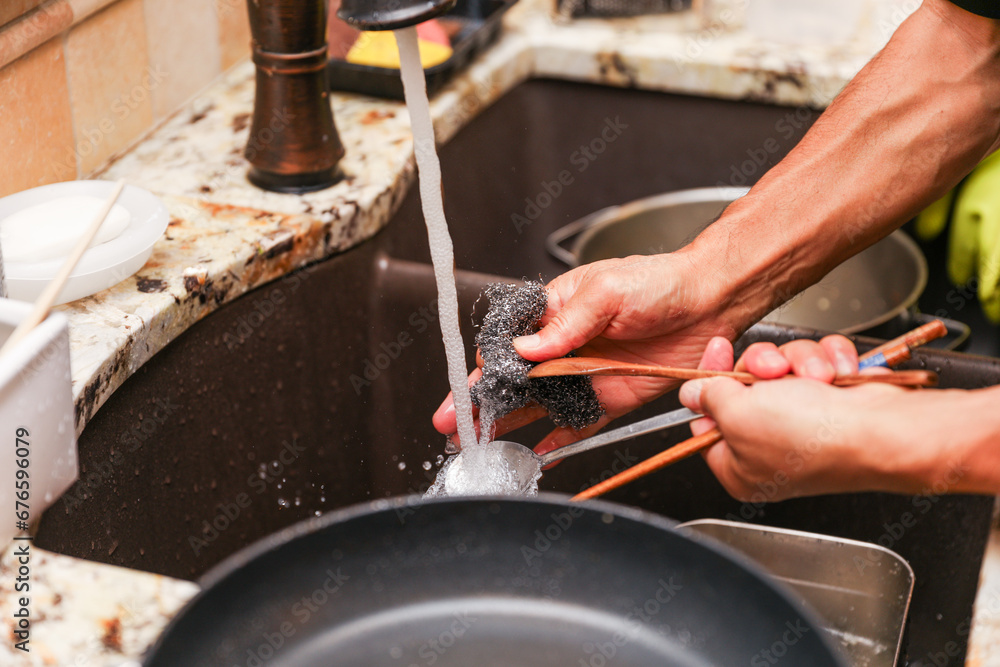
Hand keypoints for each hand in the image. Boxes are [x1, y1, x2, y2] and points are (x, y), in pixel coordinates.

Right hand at [433, 253, 737, 453]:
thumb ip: (565, 323)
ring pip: (538, 404)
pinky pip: (577, 423)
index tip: (471, 384)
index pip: (508, 342)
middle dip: (481, 400)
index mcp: (556, 310)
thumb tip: (526, 348)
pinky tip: (537, 456)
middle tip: (453, 423)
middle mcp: (565, 345)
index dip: (486, 365)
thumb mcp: (606, 292)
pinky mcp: (609, 397)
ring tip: (478, 442)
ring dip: (508, 423)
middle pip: (514, 379)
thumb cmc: (659, 281)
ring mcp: (584, 374)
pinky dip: (558, 442)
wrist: (709, 302)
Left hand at [680, 335, 900, 500]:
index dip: (709, 382)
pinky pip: (818, 365)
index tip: (718, 350)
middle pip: (745, 388)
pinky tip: (838, 374)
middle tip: (774, 370)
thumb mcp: (738, 414)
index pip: (706, 418)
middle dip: (762, 367)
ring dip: (800, 363)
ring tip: (816, 377)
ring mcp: (804, 426)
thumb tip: (692, 393)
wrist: (883, 430)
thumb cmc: (812, 436)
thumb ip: (710, 398)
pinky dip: (829, 363)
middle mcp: (770, 449)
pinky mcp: (834, 404)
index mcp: (739, 466)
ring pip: (783, 370)